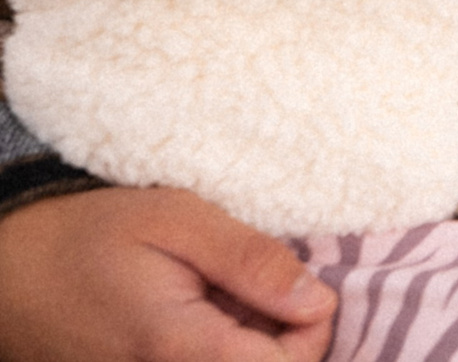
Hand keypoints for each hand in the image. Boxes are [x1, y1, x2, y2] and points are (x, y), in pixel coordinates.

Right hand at [0, 187, 335, 361]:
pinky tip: (205, 309)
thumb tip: (317, 298)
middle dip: (287, 332)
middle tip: (262, 281)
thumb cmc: (89, 237)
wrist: (9, 273)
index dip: (314, 327)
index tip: (298, 283)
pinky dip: (222, 343)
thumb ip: (251, 260)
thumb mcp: (177, 220)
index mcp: (179, 348)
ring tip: (225, 291)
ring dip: (253, 338)